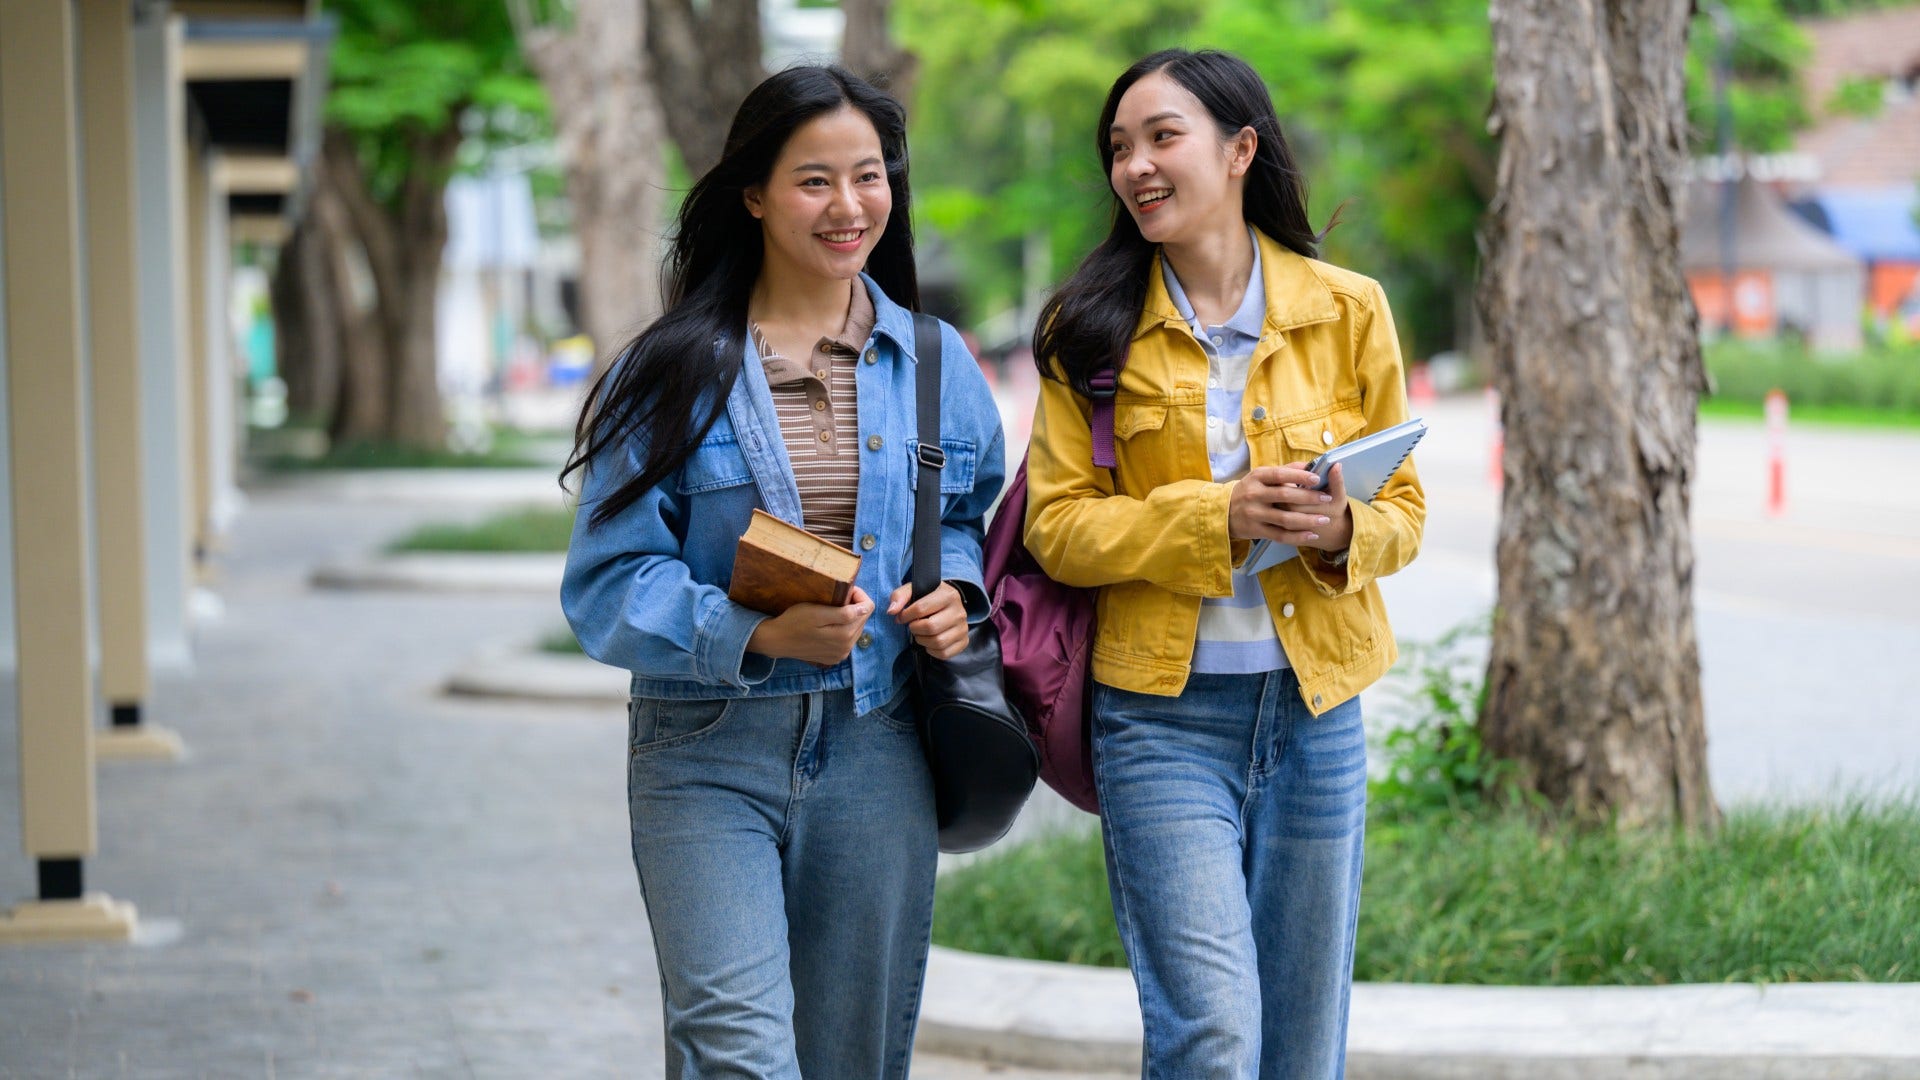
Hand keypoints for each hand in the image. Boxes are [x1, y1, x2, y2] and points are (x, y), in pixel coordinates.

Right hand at [746, 586, 872, 666]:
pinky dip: (842, 630)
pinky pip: (847, 639)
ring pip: (856, 629)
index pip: (867, 608)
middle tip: (835, 599)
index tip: (844, 591)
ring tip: (831, 612)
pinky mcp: (834, 657)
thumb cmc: (794, 621)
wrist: (777, 640)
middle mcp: (847, 647)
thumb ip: (844, 613)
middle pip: (863, 619)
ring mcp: (841, 654)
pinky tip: (828, 626)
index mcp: (845, 634)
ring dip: (848, 618)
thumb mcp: (817, 612)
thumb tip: (866, 608)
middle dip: (854, 606)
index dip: (858, 595)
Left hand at [887, 582, 969, 659]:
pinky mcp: (964, 641)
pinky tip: (929, 641)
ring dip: (922, 640)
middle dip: (915, 629)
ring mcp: (963, 628)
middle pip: (931, 627)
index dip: (905, 615)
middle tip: (913, 626)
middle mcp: (960, 611)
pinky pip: (944, 653)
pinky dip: (932, 651)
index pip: (921, 608)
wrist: (947, 605)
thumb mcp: (914, 590)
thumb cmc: (928, 598)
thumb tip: (892, 611)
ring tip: (920, 633)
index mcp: (948, 595)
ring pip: (938, 642)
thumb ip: (900, 596)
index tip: (902, 617)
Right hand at [1229, 463, 1345, 548]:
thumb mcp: (1260, 477)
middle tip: (1327, 498)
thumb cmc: (1249, 490)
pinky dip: (1297, 536)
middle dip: (1309, 498)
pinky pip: (1280, 535)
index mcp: (1257, 477)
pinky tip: (1312, 535)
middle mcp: (1254, 494)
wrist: (1223, 511)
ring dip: (1307, 520)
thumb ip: (1284, 471)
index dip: (1299, 476)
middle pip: (1285, 496)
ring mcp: (1254, 514)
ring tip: (1325, 520)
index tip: (1317, 478)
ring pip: (1285, 518)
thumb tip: (1310, 465)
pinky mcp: (1256, 530)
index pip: (1280, 474)